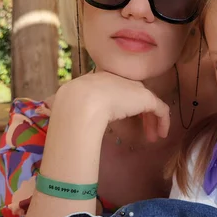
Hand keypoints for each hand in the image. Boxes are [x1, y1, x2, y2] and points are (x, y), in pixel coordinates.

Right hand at [52, 71, 170, 141]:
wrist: (82, 102)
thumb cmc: (72, 105)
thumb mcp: (70, 105)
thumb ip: (74, 108)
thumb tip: (54, 111)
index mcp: (101, 80)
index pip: (117, 90)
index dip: (122, 105)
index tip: (123, 120)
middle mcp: (120, 80)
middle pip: (134, 95)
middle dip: (140, 113)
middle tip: (142, 130)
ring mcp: (133, 87)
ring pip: (148, 102)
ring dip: (151, 121)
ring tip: (152, 137)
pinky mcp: (146, 97)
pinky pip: (160, 109)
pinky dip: (163, 121)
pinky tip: (161, 135)